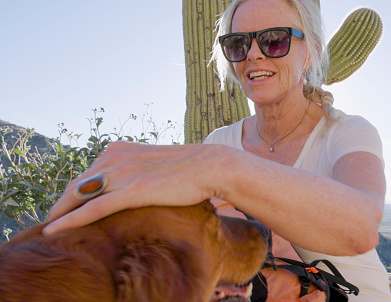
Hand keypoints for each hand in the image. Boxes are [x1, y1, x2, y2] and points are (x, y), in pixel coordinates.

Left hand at [43, 141, 226, 234]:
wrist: (210, 166)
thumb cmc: (187, 168)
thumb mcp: (153, 163)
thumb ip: (134, 169)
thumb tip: (130, 184)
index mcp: (118, 149)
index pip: (85, 173)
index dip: (72, 193)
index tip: (66, 207)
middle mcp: (114, 157)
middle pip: (76, 185)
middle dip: (61, 204)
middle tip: (53, 222)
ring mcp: (122, 173)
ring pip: (78, 197)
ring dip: (59, 214)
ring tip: (48, 230)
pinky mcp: (131, 191)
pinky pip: (93, 209)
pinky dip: (69, 221)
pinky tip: (53, 231)